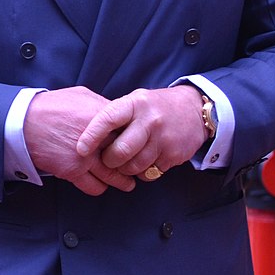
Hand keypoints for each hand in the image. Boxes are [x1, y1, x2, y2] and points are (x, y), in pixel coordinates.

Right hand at [23, 87, 135, 195]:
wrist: (22, 121)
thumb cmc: (50, 106)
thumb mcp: (81, 95)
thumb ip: (102, 105)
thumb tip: (118, 114)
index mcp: (102, 117)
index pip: (133, 133)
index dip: (138, 141)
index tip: (139, 145)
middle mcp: (98, 138)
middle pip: (129, 157)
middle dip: (135, 164)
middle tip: (137, 167)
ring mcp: (85, 157)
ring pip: (115, 177)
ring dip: (123, 181)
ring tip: (127, 182)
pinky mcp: (72, 171)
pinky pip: (96, 187)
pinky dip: (101, 187)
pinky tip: (102, 183)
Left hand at [76, 86, 207, 179]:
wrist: (194, 110)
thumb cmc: (153, 107)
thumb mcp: (135, 101)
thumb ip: (115, 114)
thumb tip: (85, 132)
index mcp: (135, 104)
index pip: (108, 119)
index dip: (91, 136)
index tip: (80, 149)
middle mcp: (150, 121)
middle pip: (121, 150)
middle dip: (108, 160)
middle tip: (106, 159)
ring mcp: (164, 139)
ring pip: (134, 165)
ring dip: (124, 169)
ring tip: (123, 162)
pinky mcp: (175, 155)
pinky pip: (150, 173)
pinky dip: (141, 173)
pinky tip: (141, 163)